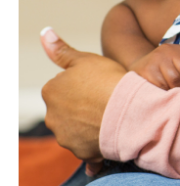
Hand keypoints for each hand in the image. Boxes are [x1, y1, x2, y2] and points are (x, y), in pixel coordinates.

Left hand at [40, 28, 126, 162]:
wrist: (129, 111)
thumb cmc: (109, 81)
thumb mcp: (86, 59)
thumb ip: (61, 50)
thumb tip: (44, 32)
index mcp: (51, 91)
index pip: (64, 87)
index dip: (84, 85)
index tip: (99, 85)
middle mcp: (52, 117)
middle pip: (68, 110)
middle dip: (82, 108)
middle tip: (105, 101)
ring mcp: (66, 137)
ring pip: (77, 130)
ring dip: (89, 127)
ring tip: (111, 118)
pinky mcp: (81, 154)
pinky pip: (88, 152)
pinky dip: (95, 149)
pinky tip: (108, 145)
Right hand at [129, 44, 179, 95]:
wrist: (138, 66)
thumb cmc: (165, 72)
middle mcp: (169, 50)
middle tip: (178, 85)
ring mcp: (157, 58)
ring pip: (174, 78)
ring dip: (174, 88)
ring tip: (170, 87)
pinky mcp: (147, 69)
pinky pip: (162, 84)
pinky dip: (164, 90)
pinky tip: (161, 88)